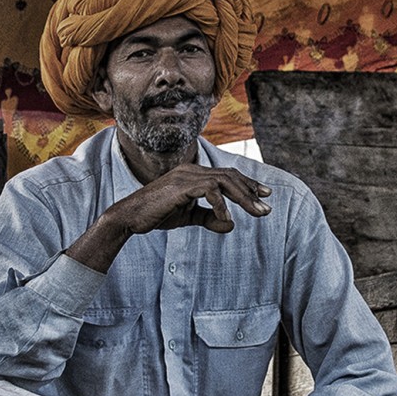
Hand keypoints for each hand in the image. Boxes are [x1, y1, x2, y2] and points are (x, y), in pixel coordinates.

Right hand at [66, 164, 271, 271]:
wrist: (130, 217)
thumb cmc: (157, 215)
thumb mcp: (188, 218)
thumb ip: (209, 218)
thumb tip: (231, 225)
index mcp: (194, 174)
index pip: (226, 175)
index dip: (247, 184)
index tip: (264, 195)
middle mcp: (192, 170)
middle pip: (230, 176)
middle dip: (251, 191)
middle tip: (266, 208)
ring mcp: (186, 176)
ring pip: (224, 181)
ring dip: (243, 198)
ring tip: (257, 213)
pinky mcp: (181, 186)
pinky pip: (209, 191)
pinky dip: (221, 206)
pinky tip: (228, 220)